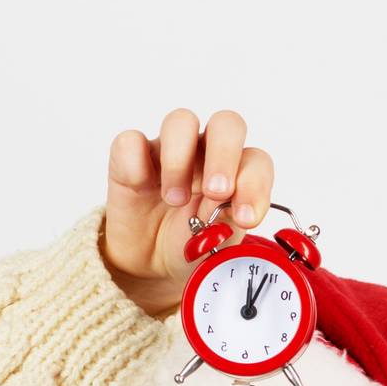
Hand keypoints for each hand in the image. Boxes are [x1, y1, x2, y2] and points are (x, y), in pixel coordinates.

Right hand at [101, 108, 275, 317]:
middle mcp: (206, 153)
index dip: (255, 185)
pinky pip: (130, 142)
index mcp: (236, 172)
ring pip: (180, 121)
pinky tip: (140, 188)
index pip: (256, 161)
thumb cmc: (191, 246)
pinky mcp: (130, 157)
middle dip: (225, 156)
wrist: (150, 264)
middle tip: (216, 192)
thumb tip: (233, 212)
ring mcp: (167, 150)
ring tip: (175, 200)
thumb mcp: (216, 245)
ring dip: (180, 160)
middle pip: (226, 124)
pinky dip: (136, 164)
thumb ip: (228, 225)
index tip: (245, 218)